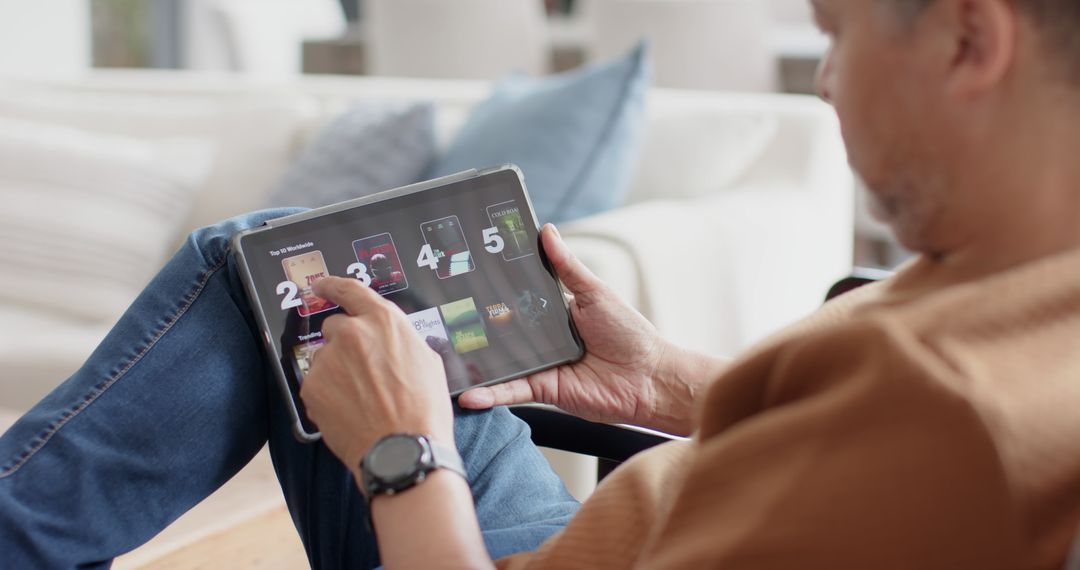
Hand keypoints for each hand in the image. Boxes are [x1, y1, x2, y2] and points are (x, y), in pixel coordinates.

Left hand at [300, 277, 454, 471]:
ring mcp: (328, 360)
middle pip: (335, 327)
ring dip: (338, 373)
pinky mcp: (312, 387)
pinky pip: (317, 385)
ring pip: (326, 359)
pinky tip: (350, 413)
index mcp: (384, 321)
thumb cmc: (424, 410)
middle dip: (344, 345)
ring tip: (362, 401)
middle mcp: (352, 333)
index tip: (320, 286)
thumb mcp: (427, 362)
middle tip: (362, 372)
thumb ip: (400, 341)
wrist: (403, 450)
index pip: (349, 290)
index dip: (331, 285)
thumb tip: (389, 342)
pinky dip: (329, 396)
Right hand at [458, 225, 717, 434]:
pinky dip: (491, 393)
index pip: (516, 299)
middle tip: (439, 318)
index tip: (464, 278)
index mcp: (554, 312)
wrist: (649, 377)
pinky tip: (467, 394)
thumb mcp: (595, 293)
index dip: (493, 291)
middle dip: (473, 326)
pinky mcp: (543, 390)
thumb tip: (547, 231)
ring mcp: (540, 365)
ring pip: (500, 362)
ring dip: (474, 364)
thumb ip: (567, 267)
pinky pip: (512, 390)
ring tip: (442, 358)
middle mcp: (543, 338)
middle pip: (502, 331)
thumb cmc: (630, 333)